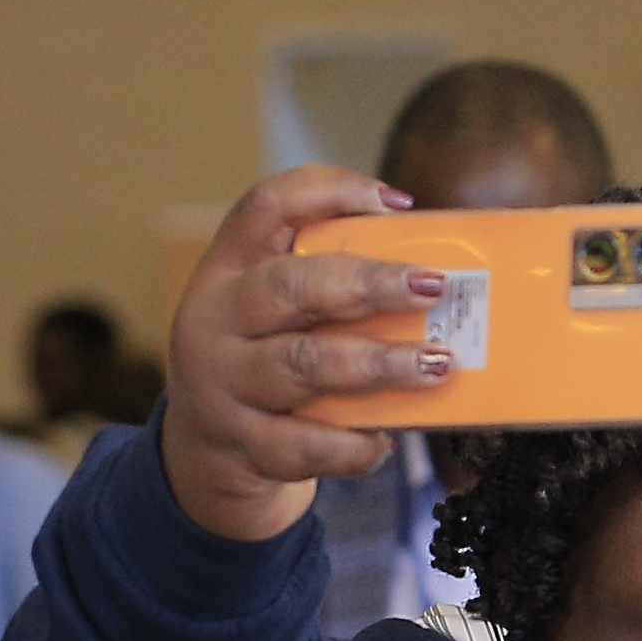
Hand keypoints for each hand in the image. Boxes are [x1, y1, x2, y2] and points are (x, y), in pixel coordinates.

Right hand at [162, 166, 465, 543]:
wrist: (205, 448)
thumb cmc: (267, 356)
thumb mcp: (276, 309)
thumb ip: (332, 283)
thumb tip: (435, 277)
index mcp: (230, 267)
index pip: (265, 206)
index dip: (328, 192)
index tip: (397, 203)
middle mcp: (217, 318)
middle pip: (289, 287)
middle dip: (367, 284)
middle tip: (432, 285)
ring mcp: (223, 383)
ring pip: (302, 365)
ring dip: (376, 364)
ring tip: (436, 364)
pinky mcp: (242, 444)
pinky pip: (305, 445)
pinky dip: (352, 444)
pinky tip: (384, 440)